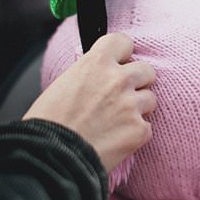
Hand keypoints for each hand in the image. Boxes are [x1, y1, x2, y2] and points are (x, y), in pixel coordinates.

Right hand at [23, 33, 155, 171]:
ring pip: (150, 98)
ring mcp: (131, 105)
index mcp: (96, 62)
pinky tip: (116, 139)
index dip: (122, 54)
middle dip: (137, 81)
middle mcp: (118, 80)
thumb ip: (88, 74)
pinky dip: (135, 133)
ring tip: (117, 121)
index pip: (124, 42)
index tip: (119, 62)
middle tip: (122, 96)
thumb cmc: (48, 123)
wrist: (50, 157)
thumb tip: (99, 76)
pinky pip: (147, 127)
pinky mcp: (139, 130)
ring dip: (138, 108)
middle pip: (146, 70)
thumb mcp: (63, 83)